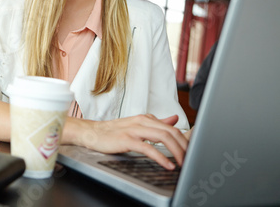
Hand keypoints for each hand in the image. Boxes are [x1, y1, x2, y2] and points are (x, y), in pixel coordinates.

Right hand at [65, 114, 187, 169]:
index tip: (192, 151)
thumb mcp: (137, 124)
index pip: (172, 127)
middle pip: (171, 131)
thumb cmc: (113, 131)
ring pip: (163, 137)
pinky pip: (148, 148)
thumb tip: (174, 119)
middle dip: (184, 146)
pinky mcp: (127, 139)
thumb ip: (156, 123)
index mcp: (146, 118)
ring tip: (183, 162)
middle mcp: (142, 121)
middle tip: (191, 159)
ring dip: (177, 151)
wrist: (92, 133)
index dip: (185, 140)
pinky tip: (168, 165)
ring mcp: (134, 130)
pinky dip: (161, 157)